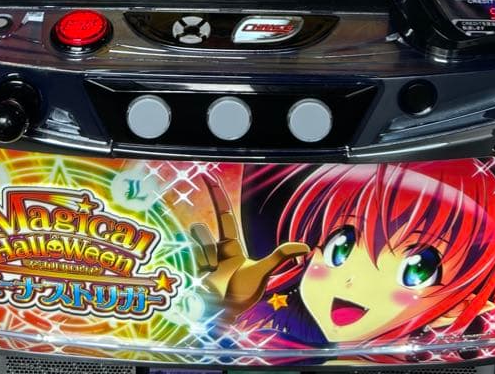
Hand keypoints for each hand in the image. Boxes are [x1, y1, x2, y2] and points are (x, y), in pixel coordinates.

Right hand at [191, 174, 308, 314]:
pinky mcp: (188, 274)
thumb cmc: (244, 295)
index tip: (208, 175)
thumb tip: (305, 247)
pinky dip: (196, 275)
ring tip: (213, 278)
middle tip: (212, 259)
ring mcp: (199, 263)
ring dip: (204, 262)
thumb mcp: (263, 273)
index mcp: (230, 247)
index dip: (216, 194)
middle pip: (201, 234)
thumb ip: (280, 256)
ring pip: (196, 249)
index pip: (223, 215)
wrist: (225, 319)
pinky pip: (189, 265)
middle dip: (201, 241)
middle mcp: (213, 252)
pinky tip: (203, 286)